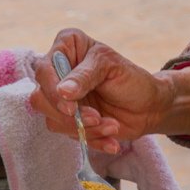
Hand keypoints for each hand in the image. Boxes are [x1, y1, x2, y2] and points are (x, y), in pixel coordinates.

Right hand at [30, 28, 189, 152]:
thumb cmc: (131, 79)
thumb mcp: (111, 67)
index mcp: (66, 47)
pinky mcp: (69, 121)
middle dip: (70, 116)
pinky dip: (93, 141)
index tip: (72, 107)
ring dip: (85, 129)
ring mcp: (61, 99)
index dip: (53, 91)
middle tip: (97, 118)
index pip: (44, 70)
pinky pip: (69, 135)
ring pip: (53, 121)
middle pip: (41, 99)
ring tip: (113, 126)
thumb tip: (62, 92)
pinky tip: (112, 142)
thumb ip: (85, 76)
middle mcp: (58, 73)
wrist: (149, 107)